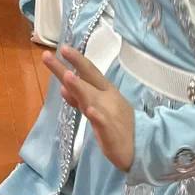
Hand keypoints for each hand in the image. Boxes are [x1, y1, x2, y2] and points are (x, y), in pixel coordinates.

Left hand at [41, 45, 134, 171]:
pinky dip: (98, 117)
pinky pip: (103, 123)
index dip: (77, 59)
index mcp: (105, 91)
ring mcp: (109, 114)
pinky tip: (91, 111)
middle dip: (70, 66)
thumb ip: (79, 97)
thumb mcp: (97, 107)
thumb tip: (62, 85)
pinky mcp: (111, 132)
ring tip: (67, 76)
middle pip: (86, 80)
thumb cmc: (117, 124)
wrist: (140, 146)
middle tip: (53, 53)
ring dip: (79, 87)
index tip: (63, 47)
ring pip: (91, 99)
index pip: (89, 72)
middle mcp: (106, 98)